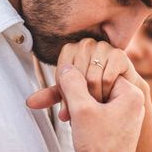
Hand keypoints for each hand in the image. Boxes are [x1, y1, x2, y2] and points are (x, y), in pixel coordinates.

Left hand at [27, 38, 147, 120]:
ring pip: (91, 78)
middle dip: (80, 97)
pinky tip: (109, 96)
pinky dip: (107, 91)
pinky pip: (107, 78)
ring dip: (94, 97)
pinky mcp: (119, 54)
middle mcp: (86, 43)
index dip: (66, 93)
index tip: (73, 103)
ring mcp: (103, 46)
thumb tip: (29, 102)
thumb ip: (52, 95)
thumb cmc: (94, 91)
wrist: (122, 92)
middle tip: (86, 107)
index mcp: (70, 49)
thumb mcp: (71, 94)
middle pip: (76, 77)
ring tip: (97, 104)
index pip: (62, 74)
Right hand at [58, 64, 144, 151]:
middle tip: (71, 111)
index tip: (74, 98)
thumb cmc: (97, 146)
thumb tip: (67, 67)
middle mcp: (133, 102)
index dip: (83, 83)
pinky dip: (86, 115)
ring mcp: (127, 114)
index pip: (101, 73)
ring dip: (80, 106)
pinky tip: (79, 125)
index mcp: (132, 93)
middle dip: (80, 97)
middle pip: (99, 85)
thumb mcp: (81, 109)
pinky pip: (100, 110)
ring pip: (97, 98)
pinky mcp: (119, 124)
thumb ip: (72, 83)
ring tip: (75, 120)